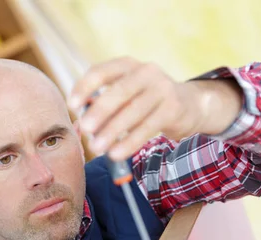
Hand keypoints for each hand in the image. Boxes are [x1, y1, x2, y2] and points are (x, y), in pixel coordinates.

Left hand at [68, 57, 242, 160]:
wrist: (189, 105)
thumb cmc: (146, 103)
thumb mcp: (126, 97)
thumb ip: (104, 107)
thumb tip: (80, 127)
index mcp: (127, 65)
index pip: (101, 71)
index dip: (85, 87)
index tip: (71, 106)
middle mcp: (146, 72)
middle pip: (119, 91)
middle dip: (100, 111)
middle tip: (85, 129)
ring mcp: (162, 89)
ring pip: (133, 111)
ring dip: (113, 131)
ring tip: (97, 148)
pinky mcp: (173, 109)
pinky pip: (147, 128)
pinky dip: (130, 142)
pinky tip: (116, 154)